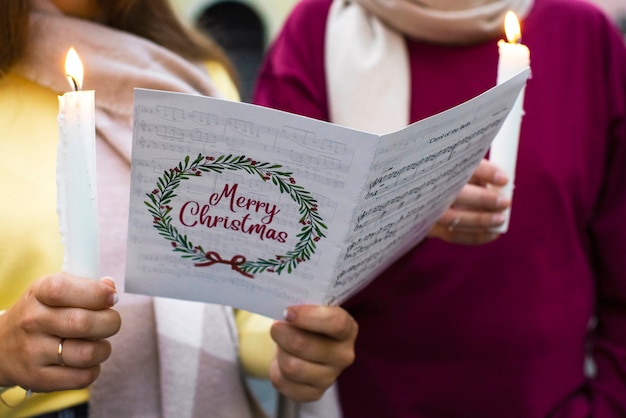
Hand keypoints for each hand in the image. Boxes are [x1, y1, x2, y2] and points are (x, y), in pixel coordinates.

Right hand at [0, 274, 120, 391]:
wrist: (2, 346)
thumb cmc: (41, 314)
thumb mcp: (54, 291)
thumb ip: (86, 287)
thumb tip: (110, 288)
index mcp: (38, 293)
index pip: (64, 289)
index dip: (96, 293)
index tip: (111, 298)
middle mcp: (32, 321)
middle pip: (82, 323)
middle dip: (110, 322)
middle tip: (111, 322)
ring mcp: (33, 352)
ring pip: (87, 353)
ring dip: (104, 349)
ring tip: (99, 344)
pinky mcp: (39, 378)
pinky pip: (81, 378)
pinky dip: (93, 369)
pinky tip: (87, 361)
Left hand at [269, 305, 357, 402]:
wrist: (300, 343)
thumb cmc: (305, 321)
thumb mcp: (308, 308)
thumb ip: (302, 305)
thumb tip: (285, 309)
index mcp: (347, 329)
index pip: (336, 324)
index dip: (309, 317)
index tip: (288, 312)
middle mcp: (343, 355)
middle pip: (305, 346)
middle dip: (283, 334)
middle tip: (276, 326)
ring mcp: (330, 377)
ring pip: (291, 367)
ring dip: (279, 352)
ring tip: (281, 344)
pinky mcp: (313, 393)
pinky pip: (283, 383)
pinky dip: (276, 370)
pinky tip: (282, 362)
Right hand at [429, 159, 509, 244]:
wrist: (411, 196)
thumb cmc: (447, 178)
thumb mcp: (460, 167)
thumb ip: (479, 172)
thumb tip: (502, 182)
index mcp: (437, 168)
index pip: (461, 167)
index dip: (484, 172)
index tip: (504, 179)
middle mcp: (429, 189)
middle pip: (454, 193)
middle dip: (482, 199)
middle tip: (504, 202)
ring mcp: (427, 211)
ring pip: (452, 218)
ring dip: (479, 220)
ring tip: (500, 219)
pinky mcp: (429, 228)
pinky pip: (452, 235)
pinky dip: (474, 236)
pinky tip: (492, 234)